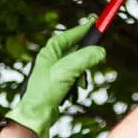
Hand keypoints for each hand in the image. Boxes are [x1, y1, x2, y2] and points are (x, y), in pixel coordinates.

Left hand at [5, 21, 106, 137]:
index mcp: (50, 51)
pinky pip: (74, 78)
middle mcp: (51, 59)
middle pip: (75, 50)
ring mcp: (54, 72)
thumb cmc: (45, 91)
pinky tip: (74, 91)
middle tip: (97, 57)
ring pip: (77, 66)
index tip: (96, 23)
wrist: (37, 114)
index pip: (69, 35)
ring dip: (82, 74)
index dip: (83, 29)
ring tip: (79, 83)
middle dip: (86, 57)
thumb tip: (100, 52)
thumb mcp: (67, 71)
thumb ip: (85, 58)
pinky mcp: (58, 84)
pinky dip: (78, 83)